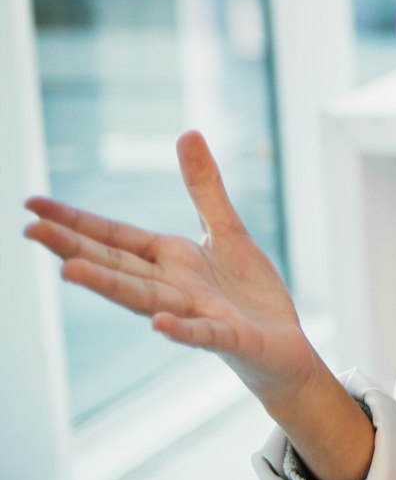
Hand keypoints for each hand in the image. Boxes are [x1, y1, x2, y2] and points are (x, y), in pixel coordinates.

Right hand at [23, 131, 319, 403]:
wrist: (283, 347)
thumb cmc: (248, 292)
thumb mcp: (227, 230)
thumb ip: (204, 187)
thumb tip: (187, 132)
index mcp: (169, 260)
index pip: (114, 237)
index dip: (75, 221)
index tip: (31, 205)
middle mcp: (172, 289)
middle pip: (117, 266)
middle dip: (74, 248)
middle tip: (28, 231)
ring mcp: (197, 315)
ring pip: (147, 300)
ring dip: (110, 286)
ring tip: (70, 270)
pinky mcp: (229, 339)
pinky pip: (203, 335)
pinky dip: (182, 331)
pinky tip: (161, 326)